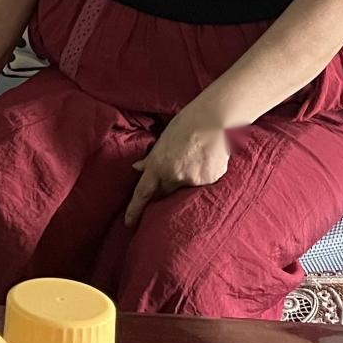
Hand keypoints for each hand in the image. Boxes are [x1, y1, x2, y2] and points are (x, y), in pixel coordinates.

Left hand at [125, 102, 230, 226]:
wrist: (213, 119)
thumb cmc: (185, 124)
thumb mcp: (162, 141)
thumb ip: (151, 159)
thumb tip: (137, 168)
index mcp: (158, 166)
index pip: (142, 193)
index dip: (134, 210)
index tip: (128, 223)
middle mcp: (174, 176)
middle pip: (166, 194)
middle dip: (166, 190)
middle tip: (174, 175)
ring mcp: (194, 180)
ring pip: (186, 190)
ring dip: (187, 181)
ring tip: (195, 160)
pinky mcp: (211, 180)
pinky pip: (205, 185)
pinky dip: (204, 176)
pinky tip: (208, 160)